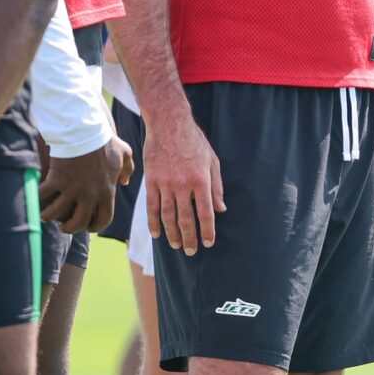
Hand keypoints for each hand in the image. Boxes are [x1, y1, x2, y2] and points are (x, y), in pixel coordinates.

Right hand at [41, 135, 133, 232]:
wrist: (84, 129)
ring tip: (45, 215)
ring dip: (49, 217)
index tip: (87, 226)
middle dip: (70, 229)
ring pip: (57, 213)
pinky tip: (36, 198)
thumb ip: (127, 169)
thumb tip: (124, 182)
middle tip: (63, 227)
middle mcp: (89, 195)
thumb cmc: (104, 141)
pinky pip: (44, 196)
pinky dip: (38, 199)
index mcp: (106, 192)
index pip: (103, 219)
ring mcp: (72, 189)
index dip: (95, 226)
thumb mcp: (124, 153)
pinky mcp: (57, 180)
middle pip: (78, 223)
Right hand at [143, 110, 224, 254]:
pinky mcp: (151, 180)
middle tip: (191, 251)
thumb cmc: (193, 140)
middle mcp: (183, 184)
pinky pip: (152, 206)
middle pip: (186, 219)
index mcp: (201, 180)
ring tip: (176, 245)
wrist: (169, 122)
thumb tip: (221, 209)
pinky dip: (153, 222)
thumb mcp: (212, 161)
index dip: (207, 231)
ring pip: (168, 216)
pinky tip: (156, 233)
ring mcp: (165, 183)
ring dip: (172, 234)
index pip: (205, 213)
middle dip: (190, 238)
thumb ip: (217, 186)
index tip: (208, 243)